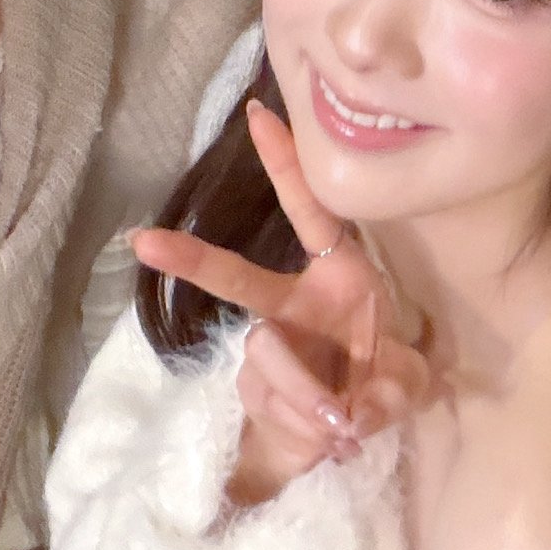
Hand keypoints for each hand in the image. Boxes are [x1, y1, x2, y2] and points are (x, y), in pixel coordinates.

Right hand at [136, 99, 434, 501]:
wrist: (347, 433)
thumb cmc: (383, 383)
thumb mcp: (407, 388)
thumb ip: (389, 395)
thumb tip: (348, 417)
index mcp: (338, 277)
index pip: (311, 213)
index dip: (285, 166)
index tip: (258, 115)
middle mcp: (291, 304)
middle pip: (237, 278)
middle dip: (191, 260)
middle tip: (143, 243)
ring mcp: (265, 347)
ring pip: (269, 363)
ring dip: (307, 396)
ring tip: (341, 421)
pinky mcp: (252, 387)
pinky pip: (272, 406)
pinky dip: (304, 427)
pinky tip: (326, 434)